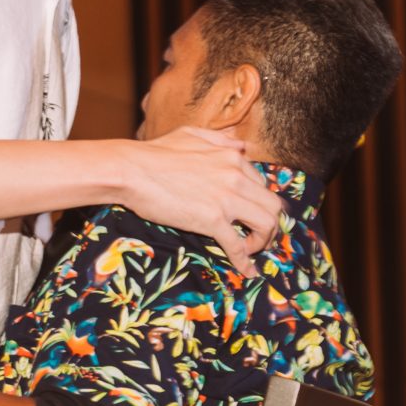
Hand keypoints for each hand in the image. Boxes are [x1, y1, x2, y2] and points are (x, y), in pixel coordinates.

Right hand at [122, 128, 281, 276]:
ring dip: (263, 240)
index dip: (259, 203)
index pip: (261, 184)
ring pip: (266, 223)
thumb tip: (241, 146)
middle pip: (273, 205)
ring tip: (251, 249)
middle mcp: (235, 176)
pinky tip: (246, 271)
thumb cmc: (155, 153)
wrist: (132, 170)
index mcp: (232, 158)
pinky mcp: (212, 220)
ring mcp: (226, 198)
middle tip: (260, 236)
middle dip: (271, 224)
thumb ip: (220, 140)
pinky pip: (238, 246)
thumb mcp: (192, 135)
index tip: (250, 215)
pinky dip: (245, 261)